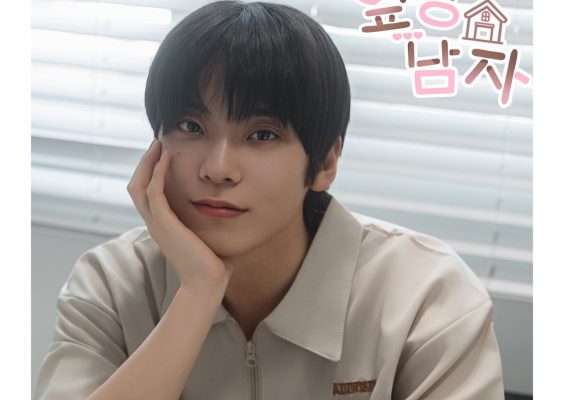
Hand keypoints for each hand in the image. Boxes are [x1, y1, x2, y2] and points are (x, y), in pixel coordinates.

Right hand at [127, 140, 232, 292]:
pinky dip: (158, 173)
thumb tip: (228, 207)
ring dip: (148, 162)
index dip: (151, 171)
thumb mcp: (209, 234)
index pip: (146, 192)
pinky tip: (167, 158)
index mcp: (163, 225)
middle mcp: (155, 223)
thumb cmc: (214, 263)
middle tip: (157, 142)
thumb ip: (210, 220)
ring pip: (139, 185)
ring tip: (159, 143)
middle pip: (136, 185)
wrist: (209, 284)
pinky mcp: (165, 224)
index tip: (163, 153)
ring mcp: (157, 224)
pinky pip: (154, 192)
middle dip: (145, 162)